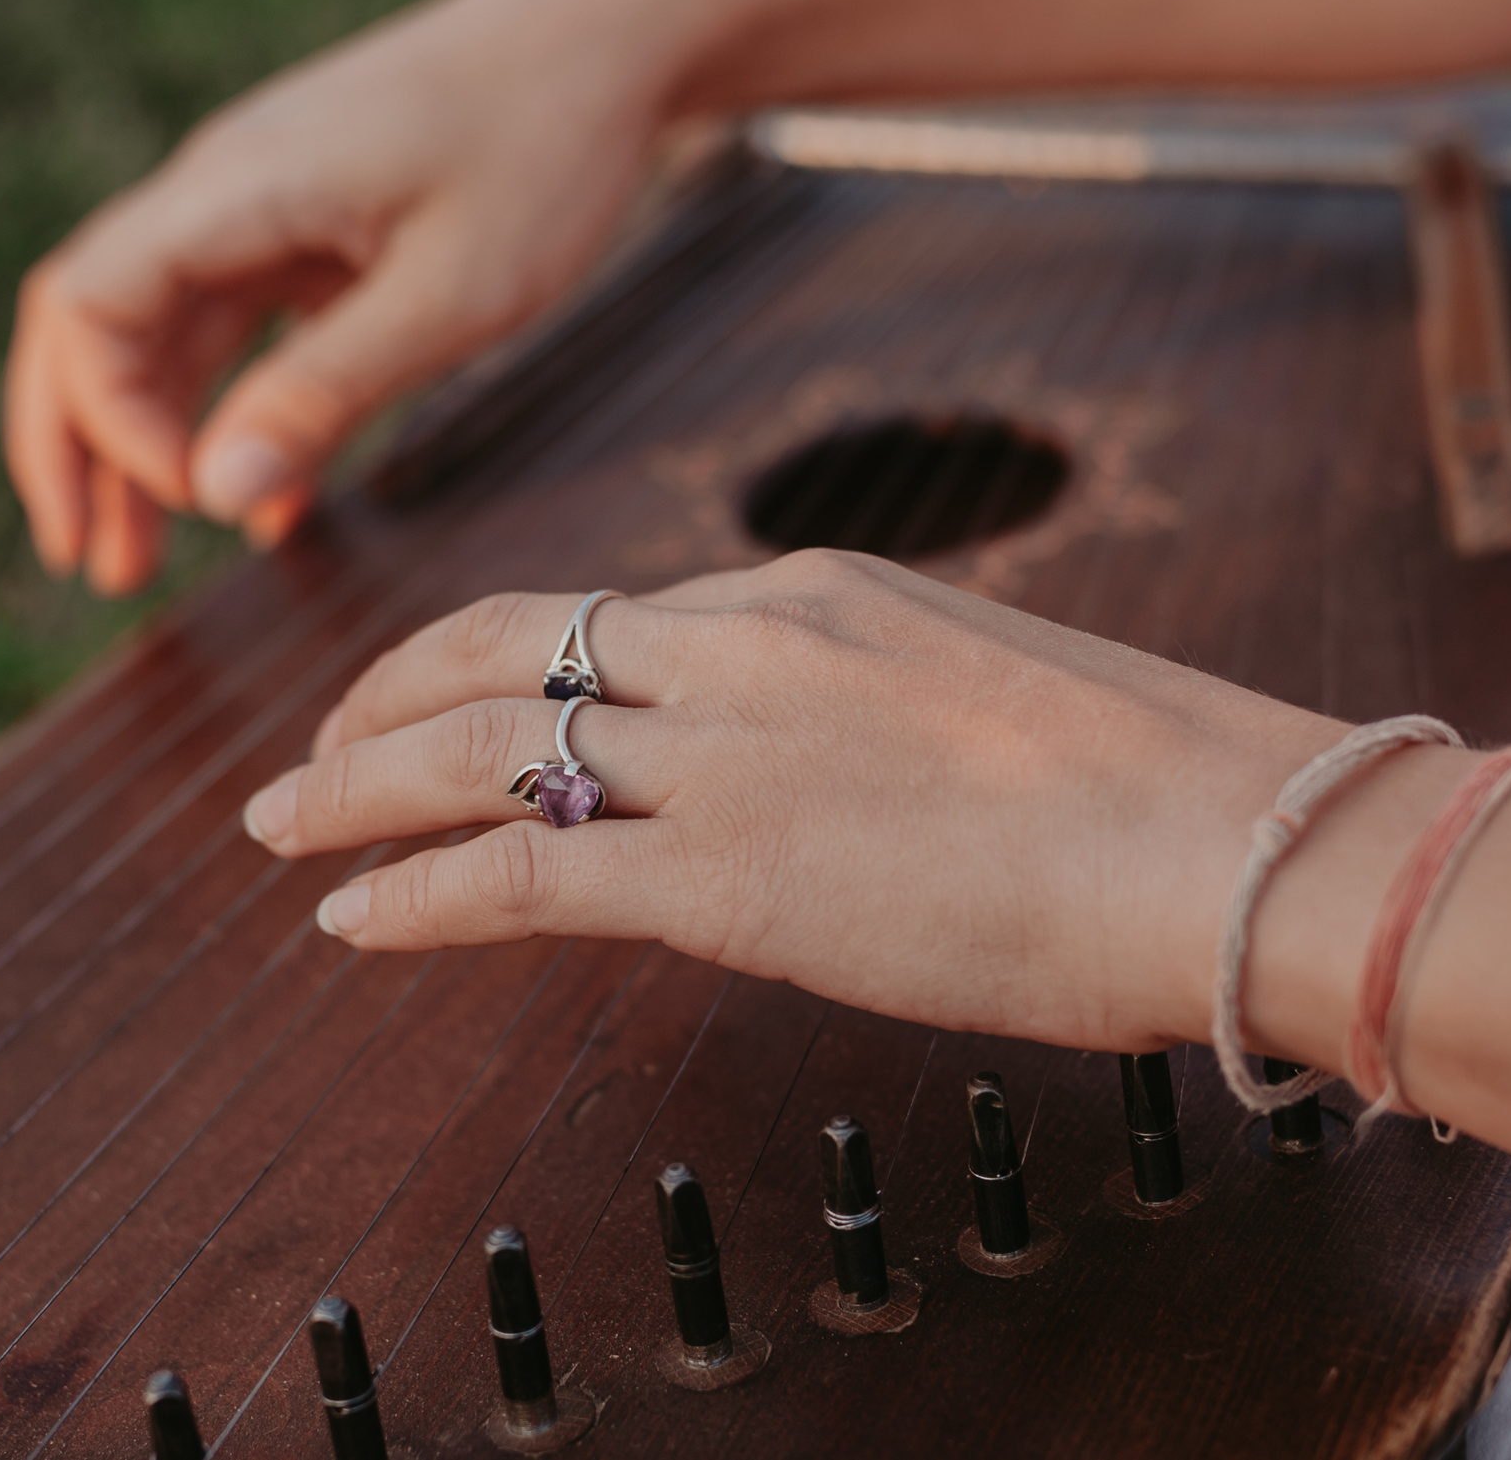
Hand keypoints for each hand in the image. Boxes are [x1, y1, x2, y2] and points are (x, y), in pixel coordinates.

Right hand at [3, 0, 703, 593]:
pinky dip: (238, 409)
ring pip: (162, 330)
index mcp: (236, 189)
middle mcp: (225, 188)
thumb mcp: (450, 294)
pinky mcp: (316, 222)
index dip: (107, 416)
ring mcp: (266, 203)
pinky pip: (243, 324)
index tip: (194, 498)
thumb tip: (213, 494)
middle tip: (89, 568)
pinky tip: (269, 504)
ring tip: (142, 563)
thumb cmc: (545, 147)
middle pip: (92, 320)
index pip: (87, 303)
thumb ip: (326, 390)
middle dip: (79, 447)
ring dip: (147, 442)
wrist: (612, 34)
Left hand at [239, 550, 1341, 1054]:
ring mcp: (726, 757)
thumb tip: (834, 771)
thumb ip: (874, 709)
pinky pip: (520, 877)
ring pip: (479, 748)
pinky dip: (416, 892)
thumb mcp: (985, 695)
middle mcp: (744, 647)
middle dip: (386, 697)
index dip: (495, 652)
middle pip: (504, 648)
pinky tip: (354, 917)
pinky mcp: (726, 878)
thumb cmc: (1157, 783)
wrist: (1227, 835)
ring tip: (283, 823)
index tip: (440, 689)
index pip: (606, 614)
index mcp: (811, 593)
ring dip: (359, 785)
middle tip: (316, 745)